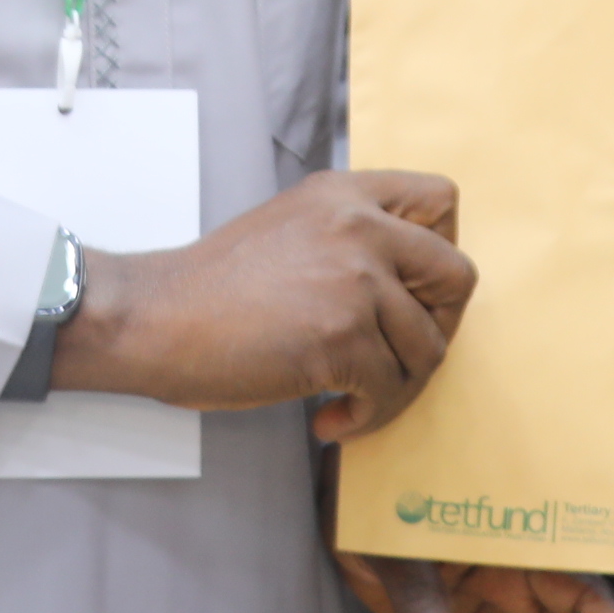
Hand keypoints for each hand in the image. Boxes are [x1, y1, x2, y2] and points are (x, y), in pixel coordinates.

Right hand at [51, 169, 474, 440]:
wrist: (156, 318)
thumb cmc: (213, 288)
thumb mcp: (292, 226)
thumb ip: (350, 236)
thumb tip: (410, 286)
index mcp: (346, 193)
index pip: (443, 200)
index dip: (440, 254)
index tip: (412, 294)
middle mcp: (360, 226)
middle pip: (457, 276)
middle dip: (437, 328)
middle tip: (397, 356)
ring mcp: (355, 280)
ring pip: (428, 347)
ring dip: (396, 387)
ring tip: (351, 399)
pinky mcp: (341, 336)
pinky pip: (390, 390)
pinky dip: (367, 417)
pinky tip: (329, 419)